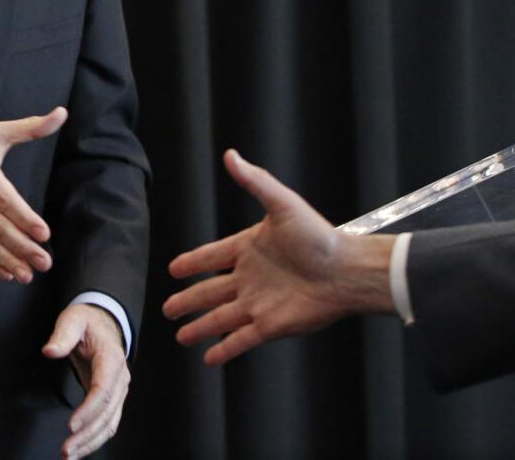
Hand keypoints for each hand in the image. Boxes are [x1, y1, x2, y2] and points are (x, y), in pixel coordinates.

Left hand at [43, 304, 129, 459]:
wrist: (102, 323)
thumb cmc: (86, 321)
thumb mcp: (73, 319)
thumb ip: (62, 335)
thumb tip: (50, 351)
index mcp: (111, 358)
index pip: (103, 390)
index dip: (88, 410)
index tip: (71, 426)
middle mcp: (120, 378)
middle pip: (107, 413)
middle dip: (87, 434)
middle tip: (66, 449)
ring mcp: (118, 390)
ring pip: (110, 424)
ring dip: (91, 442)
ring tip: (69, 455)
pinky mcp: (112, 399)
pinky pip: (108, 423)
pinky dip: (95, 439)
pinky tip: (80, 449)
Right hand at [163, 149, 395, 364]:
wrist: (346, 271)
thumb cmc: (319, 236)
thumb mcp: (283, 204)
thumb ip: (255, 182)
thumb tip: (231, 155)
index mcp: (249, 248)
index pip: (212, 256)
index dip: (192, 262)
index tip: (173, 268)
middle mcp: (250, 277)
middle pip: (210, 291)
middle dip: (188, 300)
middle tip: (168, 307)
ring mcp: (258, 303)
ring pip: (220, 318)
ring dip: (201, 327)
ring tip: (181, 336)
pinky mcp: (270, 325)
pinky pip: (241, 339)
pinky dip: (225, 349)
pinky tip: (210, 358)